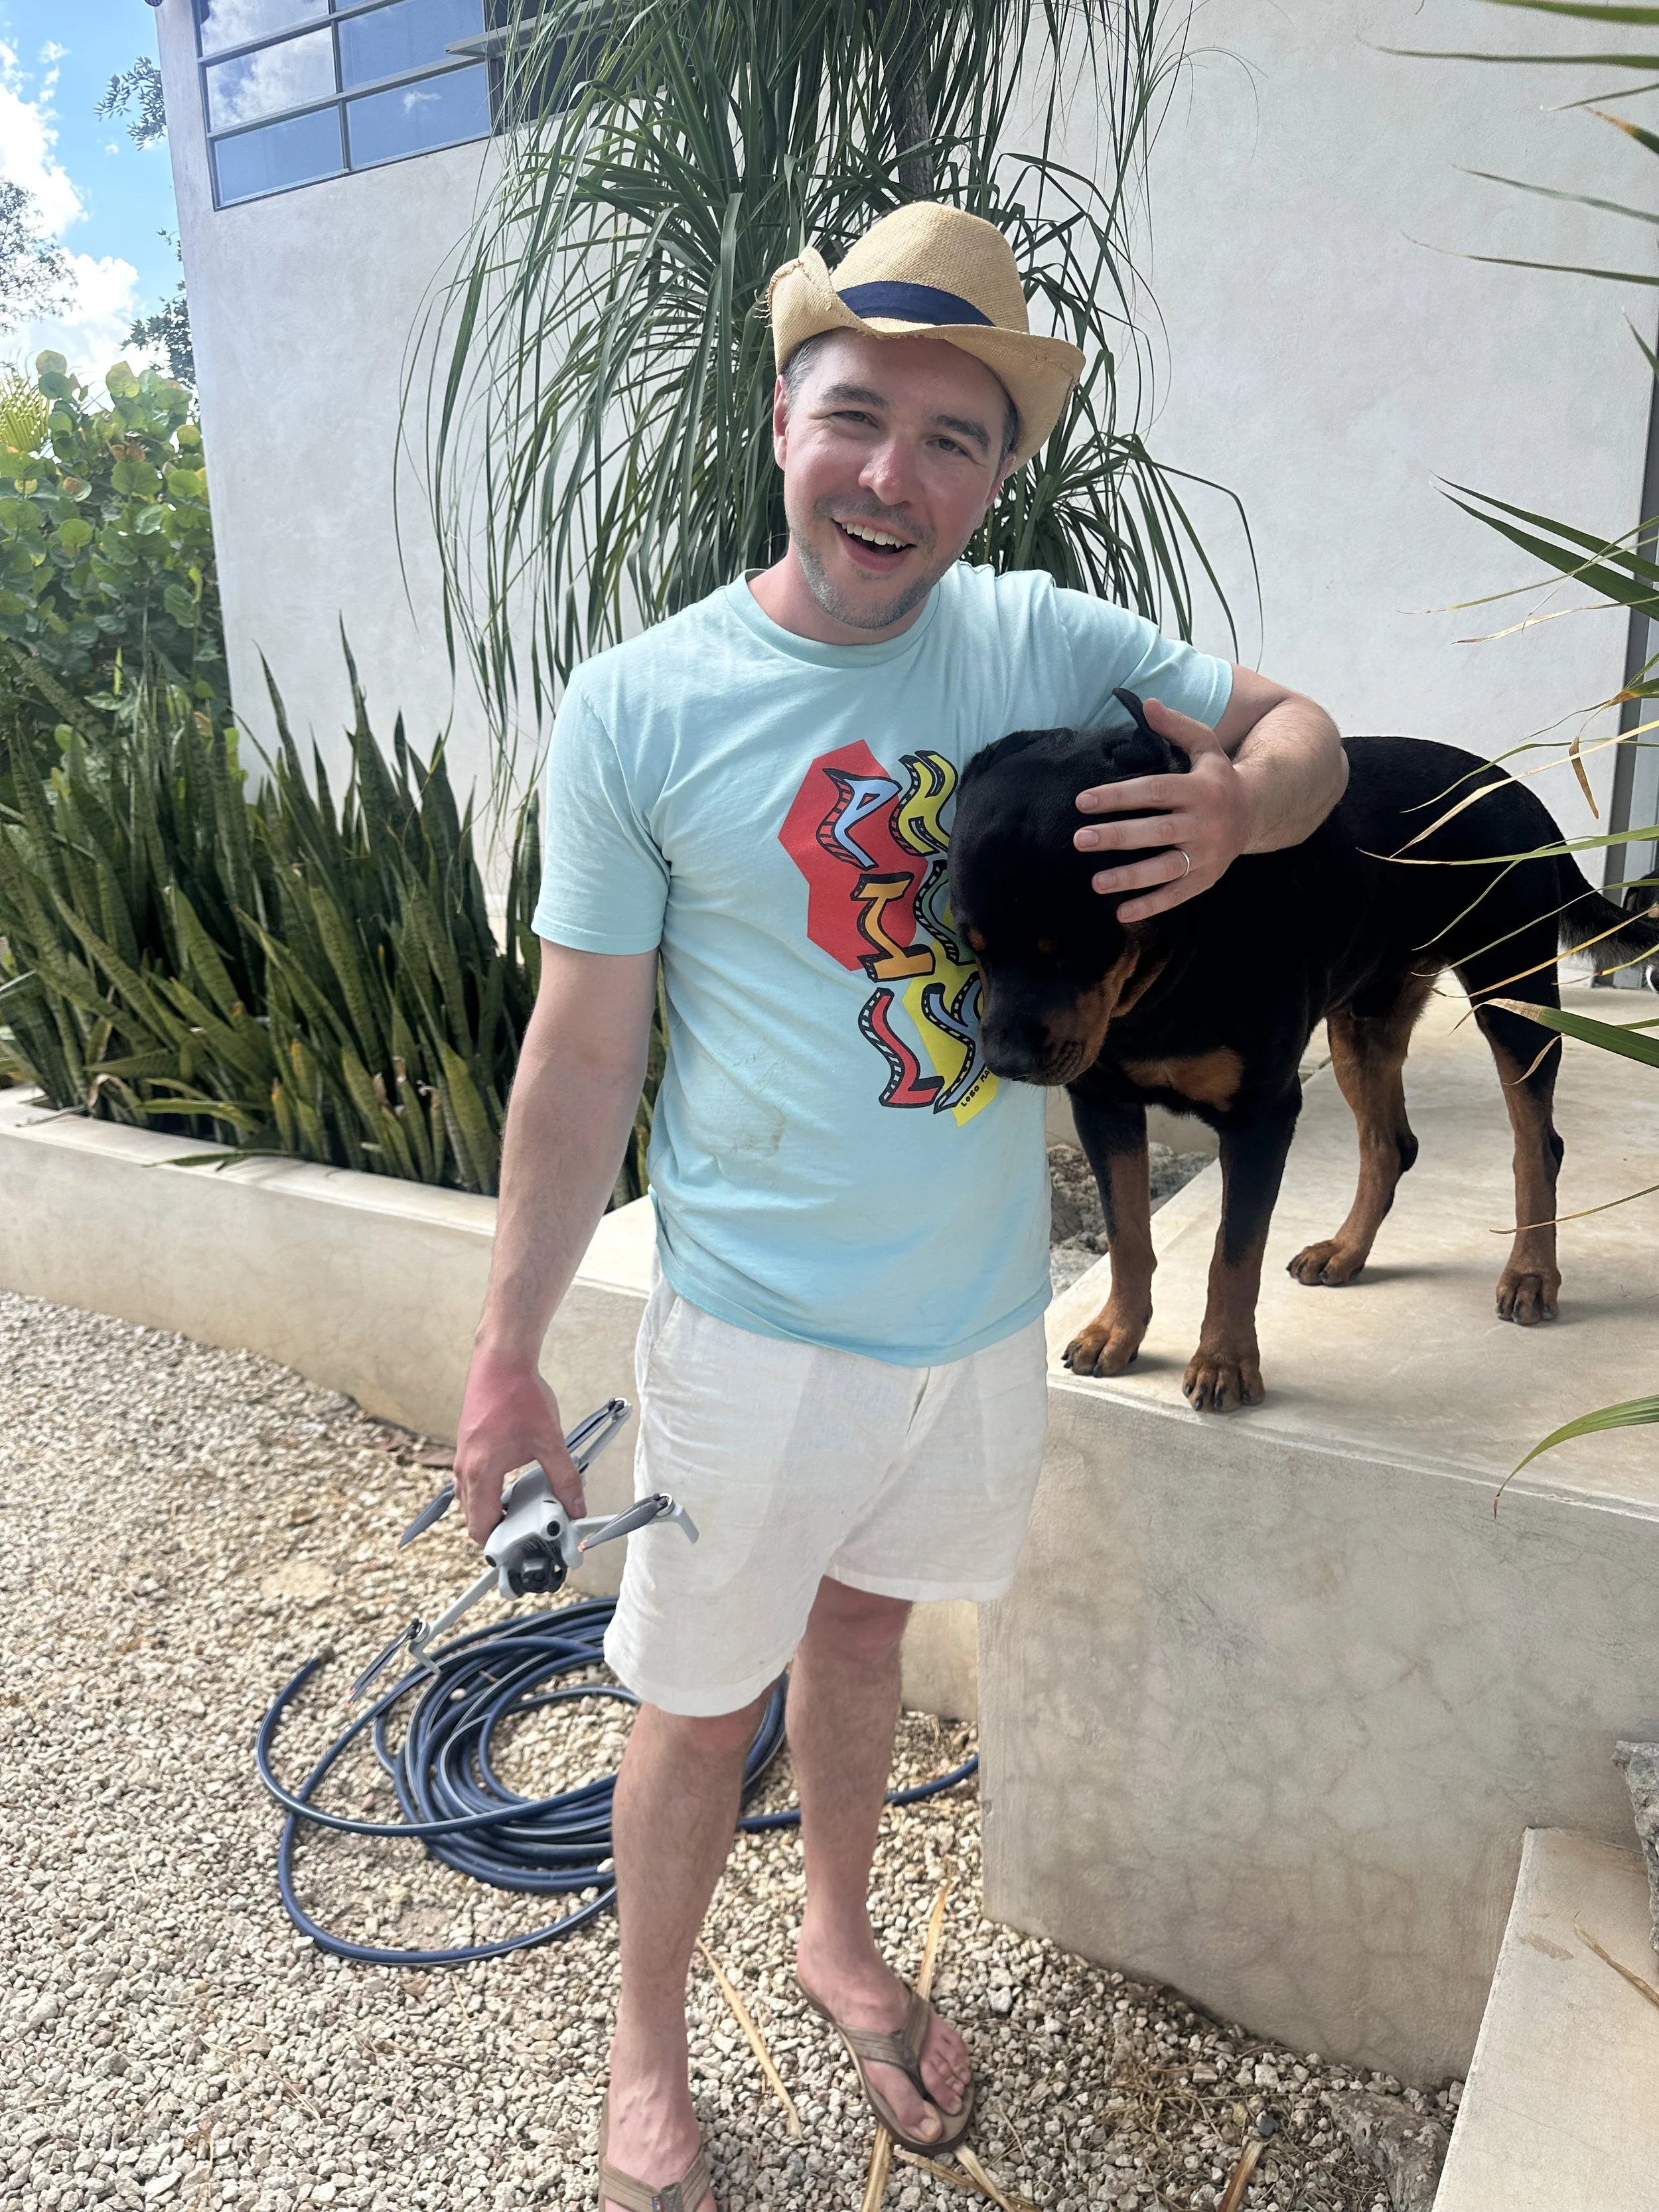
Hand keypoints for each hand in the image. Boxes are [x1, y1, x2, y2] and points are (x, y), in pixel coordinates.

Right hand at [451, 1344, 584, 1543]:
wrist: (501, 1360)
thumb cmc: (519, 1395)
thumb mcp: (550, 1441)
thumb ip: (565, 1477)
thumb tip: (576, 1505)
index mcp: (481, 1473)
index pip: (481, 1527)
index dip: (501, 1545)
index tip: (522, 1550)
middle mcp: (466, 1469)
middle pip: (474, 1518)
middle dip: (499, 1531)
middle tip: (528, 1534)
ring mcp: (464, 1457)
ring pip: (472, 1500)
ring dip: (494, 1511)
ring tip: (524, 1511)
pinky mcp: (469, 1447)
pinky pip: (473, 1482)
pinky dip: (490, 1492)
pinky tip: (515, 1485)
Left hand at [1073, 696, 1254, 921]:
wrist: (1258, 810)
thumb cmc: (1219, 777)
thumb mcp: (1205, 745)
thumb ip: (1176, 726)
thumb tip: (1147, 703)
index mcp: (1201, 788)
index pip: (1153, 791)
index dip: (1118, 796)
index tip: (1083, 801)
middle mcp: (1205, 823)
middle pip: (1155, 831)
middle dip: (1117, 836)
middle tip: (1080, 839)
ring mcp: (1207, 853)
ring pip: (1166, 867)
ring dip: (1130, 877)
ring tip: (1096, 882)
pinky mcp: (1207, 877)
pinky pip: (1177, 894)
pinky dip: (1151, 905)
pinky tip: (1122, 912)